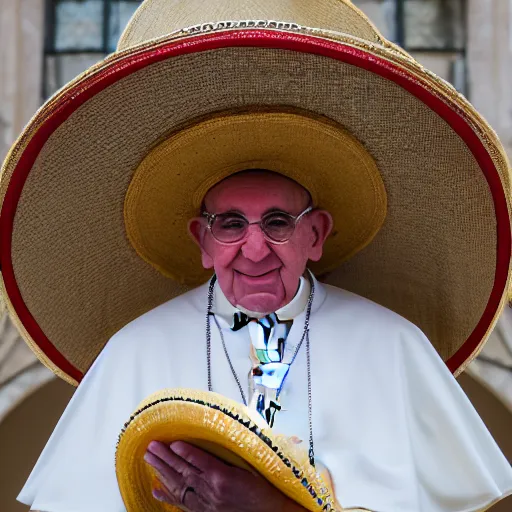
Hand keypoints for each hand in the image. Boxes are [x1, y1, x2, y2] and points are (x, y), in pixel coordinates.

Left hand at [144, 440, 305, 511]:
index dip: (185, 452)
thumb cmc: (266, 490)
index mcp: (224, 477)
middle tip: (151, 446)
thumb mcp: (254, 466)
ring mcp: (207, 503)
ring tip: (149, 458)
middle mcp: (212, 491)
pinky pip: (183, 503)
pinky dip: (168, 495)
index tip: (172, 442)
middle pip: (184, 472)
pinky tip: (156, 489)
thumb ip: (239, 451)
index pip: (200, 461)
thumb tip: (237, 430)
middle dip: (165, 458)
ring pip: (180, 485)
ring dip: (162, 471)